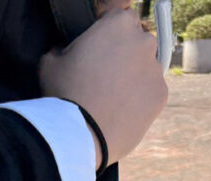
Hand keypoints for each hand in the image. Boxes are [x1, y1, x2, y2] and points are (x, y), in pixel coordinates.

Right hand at [38, 0, 167, 165]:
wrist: (81, 136)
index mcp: (119, 23)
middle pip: (137, 40)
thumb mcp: (50, 62)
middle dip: (123, 53)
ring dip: (133, 77)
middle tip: (103, 74)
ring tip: (112, 98)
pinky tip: (121, 112)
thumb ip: (61, 48)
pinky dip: (140, 99)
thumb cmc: (64, 95)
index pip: (119, 14)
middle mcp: (144, 41)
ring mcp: (155, 70)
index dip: (107, 29)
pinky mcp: (161, 96)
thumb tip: (63, 51)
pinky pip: (151, 92)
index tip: (98, 44)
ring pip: (146, 68)